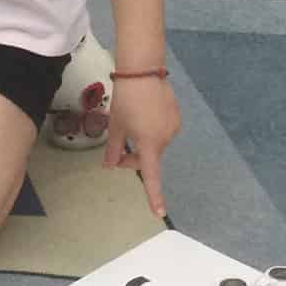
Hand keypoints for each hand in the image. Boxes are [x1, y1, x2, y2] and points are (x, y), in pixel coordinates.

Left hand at [104, 76, 180, 219]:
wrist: (143, 72)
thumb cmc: (126, 100)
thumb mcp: (115, 126)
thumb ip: (113, 150)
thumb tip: (109, 166)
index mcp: (149, 144)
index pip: (151, 176)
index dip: (153, 196)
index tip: (159, 213)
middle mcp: (165, 139)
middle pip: (148, 157)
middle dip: (133, 157)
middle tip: (117, 146)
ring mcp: (173, 128)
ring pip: (154, 144)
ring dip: (142, 141)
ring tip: (132, 120)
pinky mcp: (176, 117)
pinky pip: (162, 131)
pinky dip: (152, 130)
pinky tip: (145, 114)